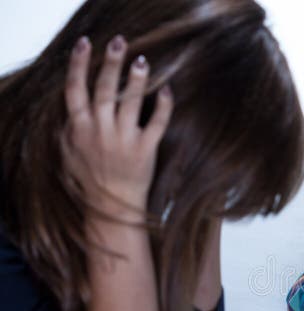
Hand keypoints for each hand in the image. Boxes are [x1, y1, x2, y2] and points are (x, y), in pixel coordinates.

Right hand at [61, 35, 172, 214]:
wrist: (111, 208)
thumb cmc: (89, 181)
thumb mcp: (68, 154)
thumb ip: (69, 129)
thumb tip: (72, 107)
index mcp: (78, 128)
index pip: (75, 90)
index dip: (79, 65)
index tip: (85, 45)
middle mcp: (99, 131)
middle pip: (104, 89)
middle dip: (110, 63)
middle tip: (119, 42)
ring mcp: (123, 140)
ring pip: (129, 102)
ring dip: (136, 79)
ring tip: (142, 60)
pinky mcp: (145, 150)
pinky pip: (156, 123)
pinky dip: (162, 105)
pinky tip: (166, 90)